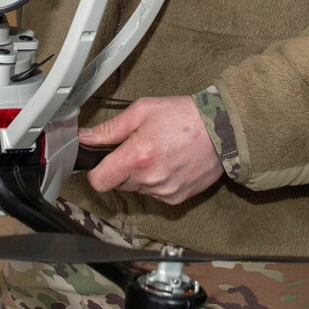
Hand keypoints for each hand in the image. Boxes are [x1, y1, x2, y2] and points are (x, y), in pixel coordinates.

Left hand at [80, 97, 223, 205]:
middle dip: (121, 167)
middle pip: (117, 183)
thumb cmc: (183, 116)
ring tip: (158, 152)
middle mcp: (150, 179)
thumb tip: (85, 137)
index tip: (101, 160)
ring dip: (140, 174)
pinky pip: (155, 193)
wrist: (222, 130)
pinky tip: (169, 162)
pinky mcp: (177, 198)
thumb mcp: (142, 111)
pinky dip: (157, 181)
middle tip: (137, 146)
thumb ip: (110, 128)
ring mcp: (164, 191)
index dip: (95, 170)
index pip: (99, 181)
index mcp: (137, 157)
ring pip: (136, 188)